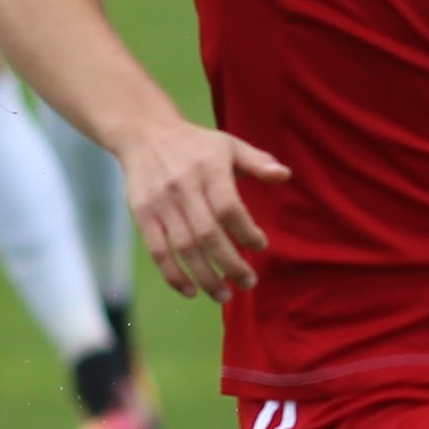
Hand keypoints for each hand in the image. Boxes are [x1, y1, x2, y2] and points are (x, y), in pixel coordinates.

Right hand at [122, 116, 291, 297]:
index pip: (229, 207)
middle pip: (208, 234)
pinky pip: (157, 251)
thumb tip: (285, 175)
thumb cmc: (196, 145)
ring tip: (224, 295)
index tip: (261, 245)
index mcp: (208, 169)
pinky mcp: (143, 215)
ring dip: (205, 276)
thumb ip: (258, 161)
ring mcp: (161, 203)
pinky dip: (173, 275)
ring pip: (184, 247)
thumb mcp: (229, 145)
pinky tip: (191, 291)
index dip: (246, 231)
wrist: (145, 134)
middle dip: (230, 264)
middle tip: (249, 282)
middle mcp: (183, 187)